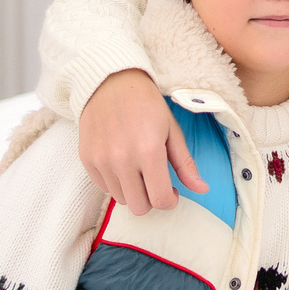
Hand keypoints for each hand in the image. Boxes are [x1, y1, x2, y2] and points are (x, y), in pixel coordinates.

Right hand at [78, 68, 204, 210]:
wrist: (110, 82)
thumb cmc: (147, 104)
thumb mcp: (172, 130)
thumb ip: (185, 163)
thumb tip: (202, 189)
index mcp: (149, 152)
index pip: (160, 200)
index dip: (170, 201)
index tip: (173, 192)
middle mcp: (122, 160)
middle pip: (140, 207)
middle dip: (152, 199)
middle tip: (156, 181)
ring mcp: (101, 161)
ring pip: (121, 199)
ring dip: (133, 191)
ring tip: (138, 169)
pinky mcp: (87, 159)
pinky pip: (104, 188)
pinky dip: (116, 182)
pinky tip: (122, 164)